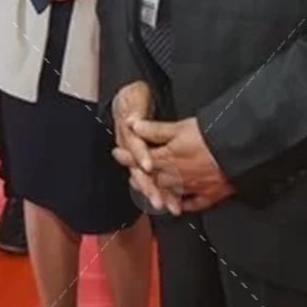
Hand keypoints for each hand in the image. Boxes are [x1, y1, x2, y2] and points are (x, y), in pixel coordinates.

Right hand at [110, 81, 175, 212]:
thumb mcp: (134, 98)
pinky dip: (167, 193)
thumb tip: (132, 121)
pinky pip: (158, 182)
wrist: (132, 100)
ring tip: (172, 207)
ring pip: (148, 181)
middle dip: (150, 187)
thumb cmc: (134, 99)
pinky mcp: (150, 165)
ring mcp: (140, 160)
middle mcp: (132, 151)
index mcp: (128, 135)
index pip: (133, 148)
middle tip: (160, 201)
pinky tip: (178, 204)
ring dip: (159, 194)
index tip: (148, 166)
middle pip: (140, 172)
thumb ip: (134, 110)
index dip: (140, 156)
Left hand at [126, 115, 234, 214]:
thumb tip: (132, 125)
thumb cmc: (208, 135)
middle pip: (154, 179)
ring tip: (149, 193)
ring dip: (157, 193)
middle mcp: (177, 177)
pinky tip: (177, 208)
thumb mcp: (180, 127)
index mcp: (169, 159)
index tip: (117, 153)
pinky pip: (193, 204)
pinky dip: (182, 205)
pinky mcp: (210, 195)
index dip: (129, 156)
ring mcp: (193, 188)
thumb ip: (155, 129)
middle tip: (131, 176)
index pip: (143, 159)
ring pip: (170, 193)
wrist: (239, 150)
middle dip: (141, 177)